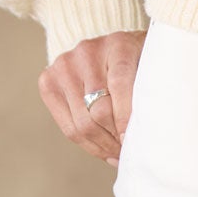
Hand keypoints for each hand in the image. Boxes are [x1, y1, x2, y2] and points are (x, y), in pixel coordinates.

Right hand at [39, 28, 145, 165]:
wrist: (106, 48)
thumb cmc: (136, 61)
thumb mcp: (150, 65)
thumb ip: (150, 90)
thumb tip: (146, 137)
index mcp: (118, 43)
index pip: (120, 84)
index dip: (126, 117)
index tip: (134, 140)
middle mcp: (88, 51)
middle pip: (99, 110)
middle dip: (115, 138)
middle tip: (129, 152)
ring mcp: (65, 65)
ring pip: (82, 123)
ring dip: (102, 145)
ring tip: (117, 153)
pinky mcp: (48, 81)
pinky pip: (67, 126)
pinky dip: (87, 144)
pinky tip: (102, 149)